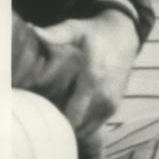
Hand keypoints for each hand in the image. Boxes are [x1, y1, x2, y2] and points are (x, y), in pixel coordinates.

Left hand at [35, 9, 139, 140]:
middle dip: (59, 122)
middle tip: (45, 109)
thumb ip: (56, 34)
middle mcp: (105, 95)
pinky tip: (72, 108)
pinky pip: (92, 127)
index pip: (72, 115)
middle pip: (75, 126)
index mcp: (94, 78)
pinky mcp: (114, 109)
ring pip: (84, 130)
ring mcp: (111, 104)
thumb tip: (34, 31)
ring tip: (58, 107)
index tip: (41, 111)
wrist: (124, 36)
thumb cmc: (94, 33)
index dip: (54, 118)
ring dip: (71, 124)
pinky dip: (81, 123)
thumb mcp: (76, 29)